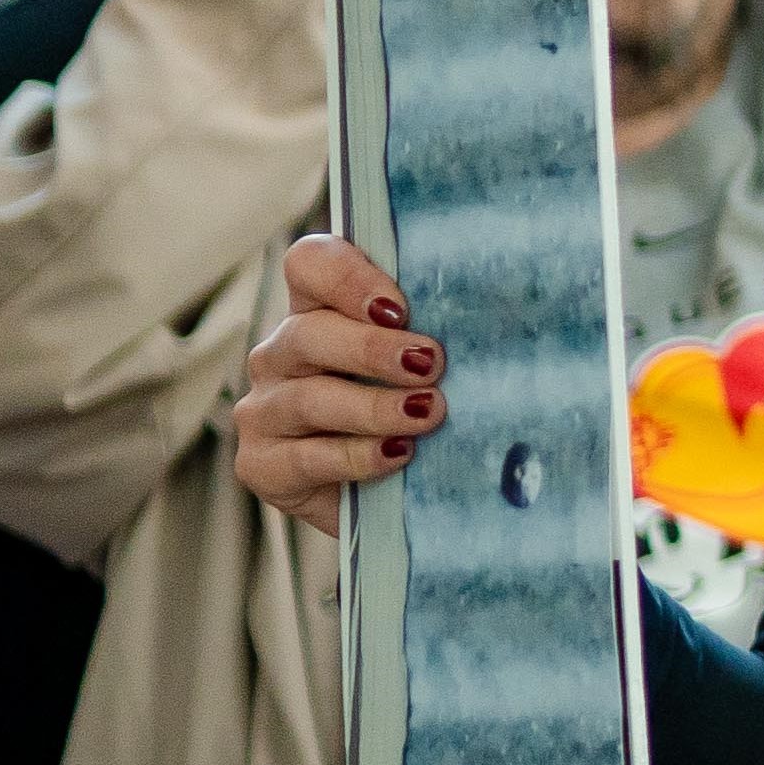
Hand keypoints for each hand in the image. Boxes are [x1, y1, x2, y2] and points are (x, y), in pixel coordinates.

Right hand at [234, 234, 440, 535]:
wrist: (397, 500)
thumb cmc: (423, 416)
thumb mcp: (434, 368)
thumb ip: (442, 333)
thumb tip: (503, 315)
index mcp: (319, 311)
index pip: (310, 264)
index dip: (348, 277)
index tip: (400, 308)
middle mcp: (282, 354)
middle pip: (308, 331)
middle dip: (372, 348)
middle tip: (430, 363)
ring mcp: (264, 409)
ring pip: (308, 398)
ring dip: (374, 406)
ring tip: (428, 412)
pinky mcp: (260, 464)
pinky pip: (305, 457)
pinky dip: (357, 456)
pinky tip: (399, 454)